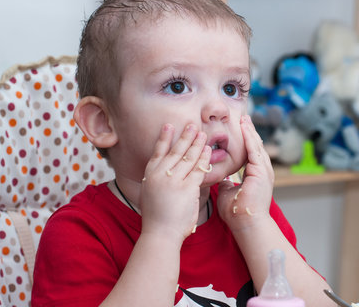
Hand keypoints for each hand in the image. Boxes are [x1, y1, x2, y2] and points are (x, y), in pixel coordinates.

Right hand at [140, 123, 211, 243]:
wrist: (160, 234)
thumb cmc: (156, 218)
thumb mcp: (150, 194)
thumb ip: (157, 180)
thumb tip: (164, 171)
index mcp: (150, 175)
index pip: (158, 152)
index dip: (164, 138)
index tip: (169, 125)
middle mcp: (160, 175)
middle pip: (175, 151)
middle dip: (185, 136)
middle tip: (192, 125)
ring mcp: (173, 181)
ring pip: (188, 158)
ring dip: (196, 144)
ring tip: (203, 134)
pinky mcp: (187, 188)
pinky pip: (198, 169)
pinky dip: (204, 158)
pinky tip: (208, 150)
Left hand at [217, 115, 273, 230]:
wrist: (246, 223)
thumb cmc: (237, 212)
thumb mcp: (229, 192)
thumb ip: (227, 183)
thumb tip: (223, 177)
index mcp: (256, 176)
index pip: (251, 154)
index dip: (246, 141)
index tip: (240, 129)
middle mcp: (262, 172)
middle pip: (255, 147)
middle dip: (249, 132)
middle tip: (244, 118)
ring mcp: (264, 172)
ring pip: (256, 146)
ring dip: (250, 132)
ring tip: (245, 119)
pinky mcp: (261, 172)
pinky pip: (254, 150)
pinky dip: (250, 138)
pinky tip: (245, 128)